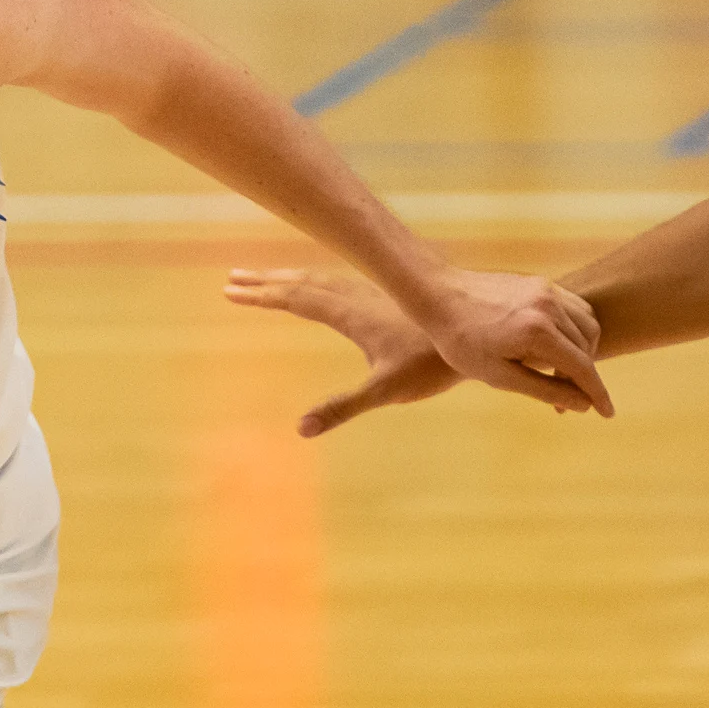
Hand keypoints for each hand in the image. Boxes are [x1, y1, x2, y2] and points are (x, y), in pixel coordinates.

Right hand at [223, 267, 471, 434]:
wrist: (477, 336)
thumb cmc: (431, 365)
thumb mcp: (384, 391)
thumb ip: (341, 407)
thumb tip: (301, 429)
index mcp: (350, 314)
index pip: (296, 299)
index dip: (263, 296)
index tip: (231, 292)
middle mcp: (358, 296)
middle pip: (302, 282)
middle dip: (266, 281)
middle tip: (233, 279)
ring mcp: (372, 293)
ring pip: (321, 277)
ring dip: (289, 277)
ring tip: (266, 278)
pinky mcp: (387, 296)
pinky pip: (340, 280)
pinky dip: (316, 279)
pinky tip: (320, 287)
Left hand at [411, 269, 610, 416]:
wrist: (439, 296)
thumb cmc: (462, 342)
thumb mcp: (499, 376)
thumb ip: (545, 391)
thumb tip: (583, 405)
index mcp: (538, 332)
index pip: (582, 368)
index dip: (598, 394)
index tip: (608, 414)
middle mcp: (549, 306)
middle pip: (587, 348)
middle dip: (583, 376)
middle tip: (564, 400)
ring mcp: (547, 290)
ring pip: (587, 325)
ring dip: (583, 352)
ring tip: (561, 373)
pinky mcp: (542, 282)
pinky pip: (575, 308)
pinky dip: (575, 330)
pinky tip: (557, 346)